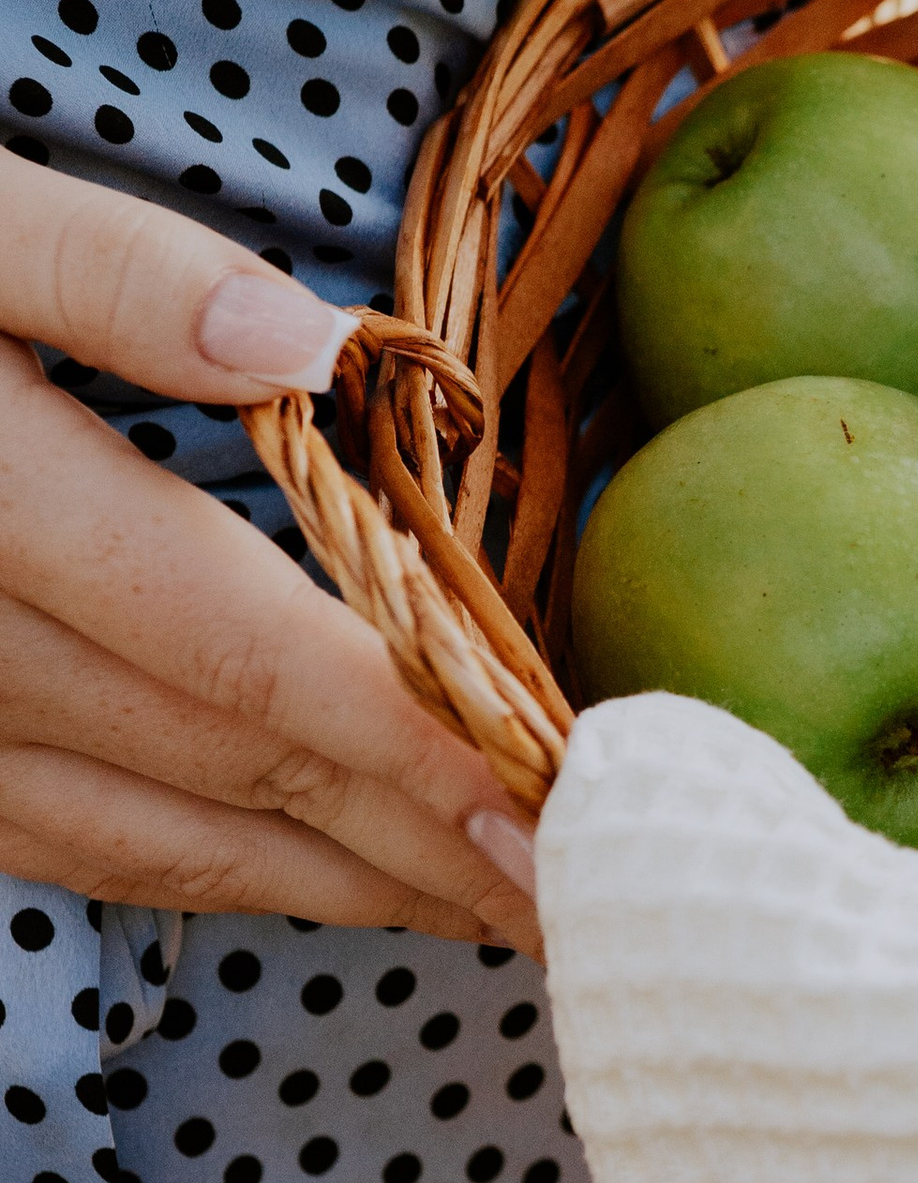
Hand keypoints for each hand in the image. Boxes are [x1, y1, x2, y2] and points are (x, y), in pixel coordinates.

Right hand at [0, 149, 540, 947]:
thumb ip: (118, 273)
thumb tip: (302, 347)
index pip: (239, 647)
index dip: (408, 736)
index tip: (558, 795)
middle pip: (224, 764)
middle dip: (416, 843)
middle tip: (588, 892)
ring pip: (151, 837)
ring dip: (333, 884)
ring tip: (493, 909)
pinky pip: (63, 845)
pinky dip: (208, 873)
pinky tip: (317, 875)